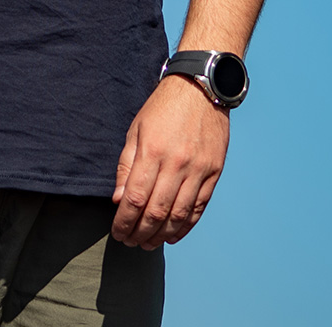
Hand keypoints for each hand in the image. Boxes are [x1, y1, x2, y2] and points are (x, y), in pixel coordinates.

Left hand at [110, 76, 229, 249]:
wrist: (201, 88)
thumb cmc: (163, 108)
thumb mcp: (136, 130)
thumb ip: (126, 167)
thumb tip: (118, 201)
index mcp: (152, 151)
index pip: (135, 199)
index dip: (124, 222)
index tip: (118, 233)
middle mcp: (177, 163)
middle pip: (156, 212)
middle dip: (140, 233)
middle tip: (131, 243)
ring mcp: (199, 169)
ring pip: (179, 214)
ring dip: (162, 235)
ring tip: (149, 243)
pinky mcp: (214, 171)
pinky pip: (199, 207)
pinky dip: (185, 226)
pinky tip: (173, 235)